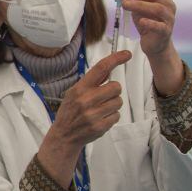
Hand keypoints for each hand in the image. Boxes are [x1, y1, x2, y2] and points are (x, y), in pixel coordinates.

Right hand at [37, 50, 130, 187]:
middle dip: (114, 91)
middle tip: (104, 97)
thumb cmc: (70, 112)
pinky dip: (111, 117)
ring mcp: (93, 114)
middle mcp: (86, 99)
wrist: (64, 136)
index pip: (100, 68)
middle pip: (116, 87)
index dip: (116, 59)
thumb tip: (109, 69)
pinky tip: (100, 119)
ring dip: (113, 105)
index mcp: (80, 88)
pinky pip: (117, 116)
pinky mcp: (100, 126)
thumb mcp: (74, 93)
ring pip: (118, 102)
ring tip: (100, 110)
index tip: (127, 54)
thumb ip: (91, 82)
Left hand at [110, 0, 176, 58]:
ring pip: (157, 8)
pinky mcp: (166, 31)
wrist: (154, 42)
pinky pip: (160, 27)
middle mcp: (168, 3)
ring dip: (139, 5)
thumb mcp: (136, 6)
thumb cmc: (146, 20)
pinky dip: (150, 23)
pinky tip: (141, 21)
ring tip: (124, 4)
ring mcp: (169, 17)